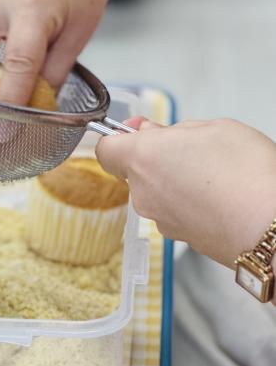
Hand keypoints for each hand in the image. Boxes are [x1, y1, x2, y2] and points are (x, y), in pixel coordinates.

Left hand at [96, 118, 275, 268]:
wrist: (270, 228)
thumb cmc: (246, 174)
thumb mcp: (215, 128)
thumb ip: (176, 129)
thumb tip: (156, 133)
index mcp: (141, 158)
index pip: (106, 148)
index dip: (122, 137)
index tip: (142, 130)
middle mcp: (141, 192)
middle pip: (134, 169)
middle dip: (158, 157)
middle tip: (192, 149)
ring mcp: (158, 218)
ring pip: (156, 191)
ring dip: (176, 180)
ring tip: (214, 175)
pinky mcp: (177, 237)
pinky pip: (175, 211)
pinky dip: (190, 203)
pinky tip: (219, 197)